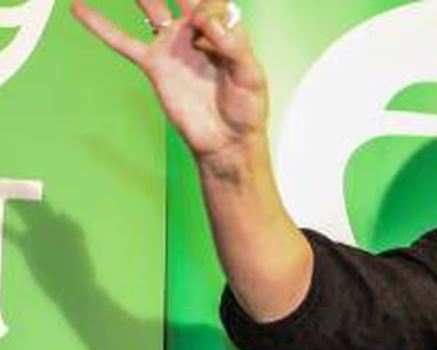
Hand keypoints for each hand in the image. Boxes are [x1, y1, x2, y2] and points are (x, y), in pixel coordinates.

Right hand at [71, 0, 266, 159]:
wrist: (226, 142)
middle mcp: (197, 34)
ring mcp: (173, 46)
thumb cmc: (246, 111)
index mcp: (225, 31)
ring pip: (151, 8)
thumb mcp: (250, 76)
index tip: (204, 27)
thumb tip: (205, 21)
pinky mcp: (154, 64)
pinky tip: (80, 8)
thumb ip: (233, 45)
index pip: (213, 2)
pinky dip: (100, 25)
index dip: (208, 7)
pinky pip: (122, 41)